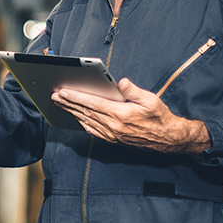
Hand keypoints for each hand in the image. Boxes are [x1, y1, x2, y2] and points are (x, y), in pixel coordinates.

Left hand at [52, 78, 210, 153]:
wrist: (168, 139)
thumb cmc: (159, 117)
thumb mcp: (151, 100)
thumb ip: (134, 91)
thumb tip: (122, 82)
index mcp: (120, 115)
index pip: (93, 104)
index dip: (76, 97)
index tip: (63, 91)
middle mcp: (113, 126)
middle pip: (85, 112)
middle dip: (68, 103)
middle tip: (54, 95)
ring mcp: (111, 134)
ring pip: (86, 121)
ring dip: (71, 112)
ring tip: (60, 103)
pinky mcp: (112, 139)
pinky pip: (92, 130)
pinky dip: (81, 122)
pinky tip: (75, 116)